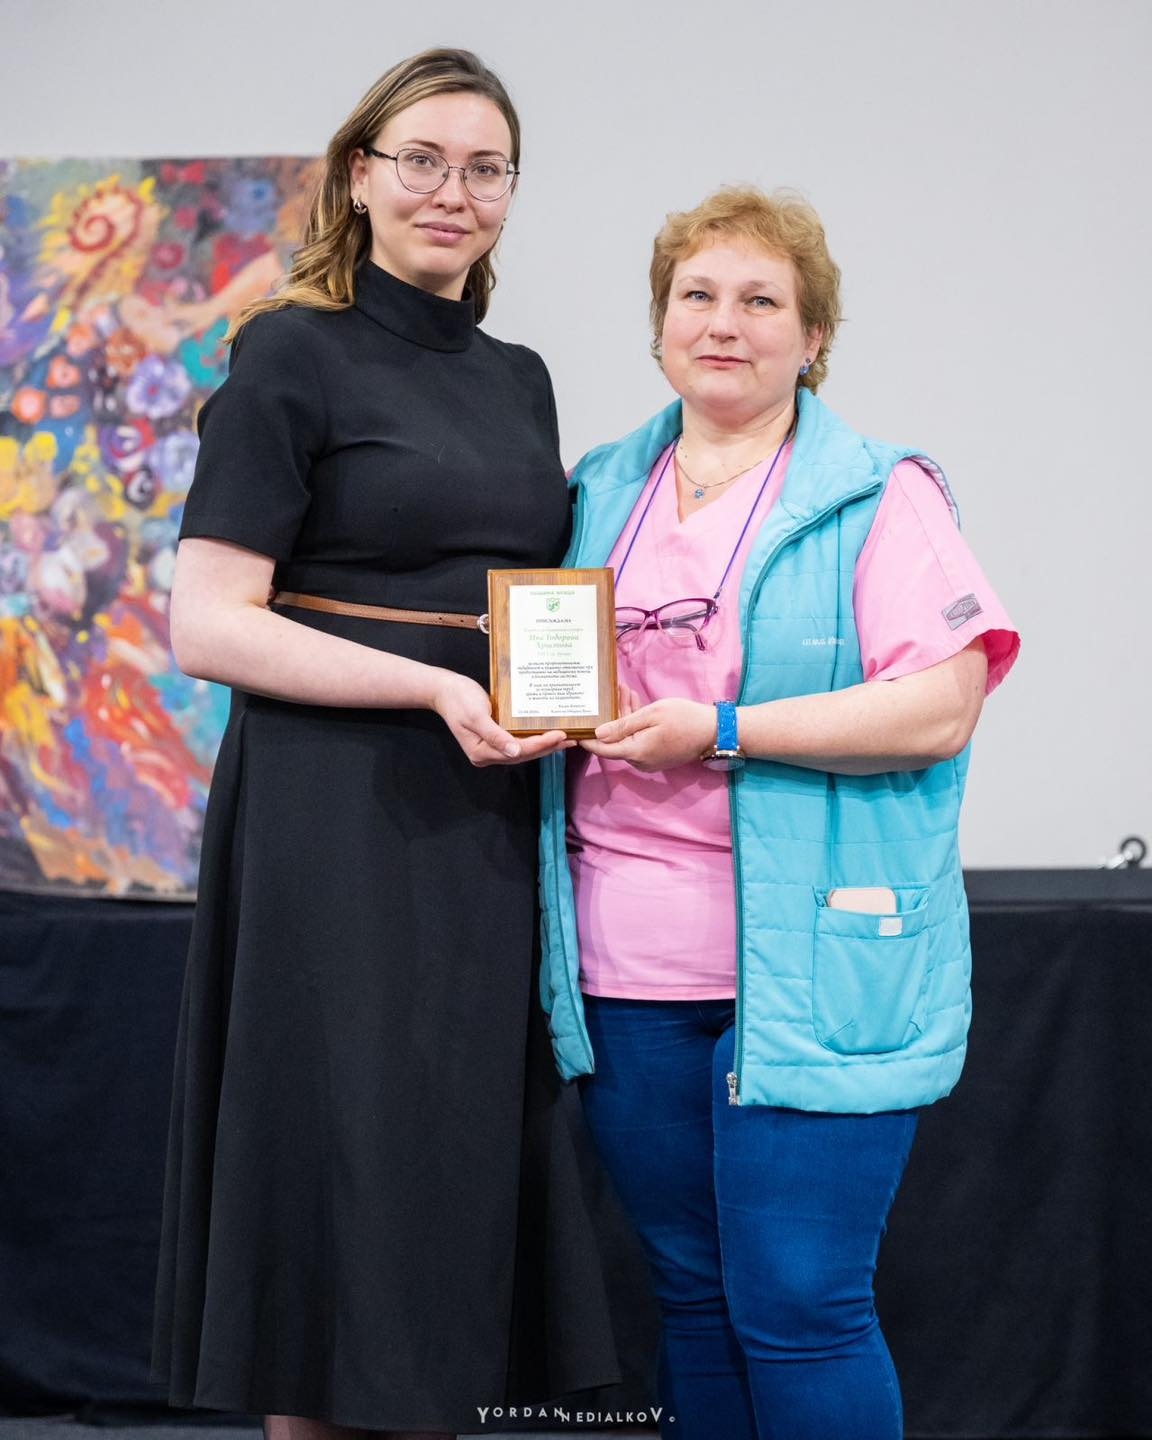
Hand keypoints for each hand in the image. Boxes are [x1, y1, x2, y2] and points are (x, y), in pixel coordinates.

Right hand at [430, 670, 572, 766]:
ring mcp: (491, 748)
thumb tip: (514, 753)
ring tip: (565, 739)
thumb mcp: (476, 716)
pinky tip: (547, 733)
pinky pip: (518, 741)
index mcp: (481, 752)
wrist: (445, 690)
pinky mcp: (495, 738)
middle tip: (570, 739)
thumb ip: (494, 736)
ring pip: (523, 750)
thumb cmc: (459, 699)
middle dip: (547, 747)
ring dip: (544, 745)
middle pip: (523, 754)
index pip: (517, 751)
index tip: (559, 735)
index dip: (540, 744)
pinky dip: (534, 738)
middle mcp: (487, 754)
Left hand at [580, 697, 715, 771]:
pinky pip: (639, 740)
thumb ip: (623, 724)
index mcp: (636, 751)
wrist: (715, 731)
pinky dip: (635, 723)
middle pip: (616, 741)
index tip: (575, 728)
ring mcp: (650, 760)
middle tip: (610, 691)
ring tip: (624, 690)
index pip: (603, 749)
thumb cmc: (684, 718)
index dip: (587, 739)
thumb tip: (598, 735)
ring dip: (624, 716)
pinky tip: (635, 702)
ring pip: (628, 738)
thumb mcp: (652, 714)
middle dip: (611, 716)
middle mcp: (640, 761)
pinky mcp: (658, 755)